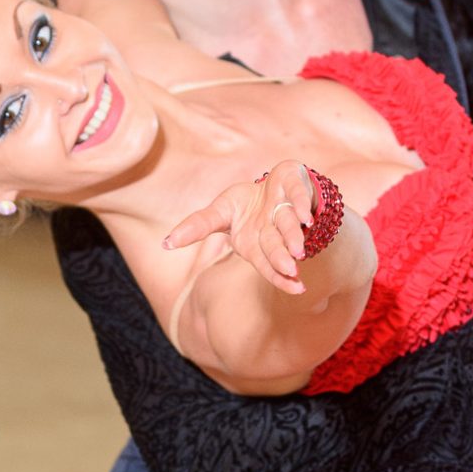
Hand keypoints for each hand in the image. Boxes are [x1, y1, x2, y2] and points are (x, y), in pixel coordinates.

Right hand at [164, 160, 317, 295]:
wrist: (275, 182)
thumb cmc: (246, 204)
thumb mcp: (219, 213)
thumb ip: (197, 227)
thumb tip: (165, 243)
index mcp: (257, 243)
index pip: (265, 263)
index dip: (277, 276)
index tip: (297, 289)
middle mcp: (274, 230)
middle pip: (275, 245)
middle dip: (281, 258)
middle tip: (291, 270)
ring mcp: (286, 208)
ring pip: (288, 224)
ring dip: (293, 237)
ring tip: (299, 251)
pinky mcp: (295, 185)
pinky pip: (299, 194)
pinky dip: (302, 204)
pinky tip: (307, 217)